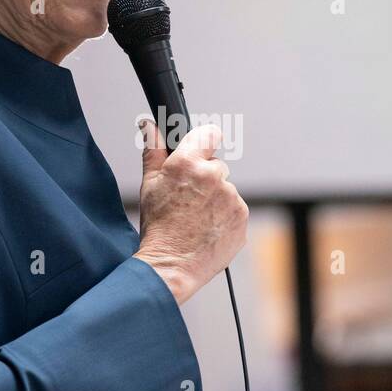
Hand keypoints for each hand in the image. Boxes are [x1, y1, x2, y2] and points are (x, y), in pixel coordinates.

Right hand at [133, 118, 248, 304]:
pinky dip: (224, 216)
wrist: (171, 266)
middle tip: (188, 199)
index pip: (209, 133)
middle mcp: (214, 176)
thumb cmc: (158, 227)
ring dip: (215, 199)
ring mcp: (231, 198)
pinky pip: (234, 209)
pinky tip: (207, 228)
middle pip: (216, 166)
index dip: (204, 141)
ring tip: (196, 218)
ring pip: (226, 189)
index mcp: (189, 163)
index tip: (201, 149)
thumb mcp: (149, 185)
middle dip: (205, 178)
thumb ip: (154, 150)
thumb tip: (149, 125)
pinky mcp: (242, 217)